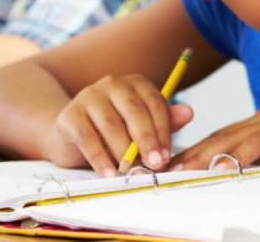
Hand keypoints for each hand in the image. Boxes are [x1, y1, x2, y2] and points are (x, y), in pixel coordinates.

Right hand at [45, 74, 193, 175]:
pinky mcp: (69, 116)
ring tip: (133, 173)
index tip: (167, 156)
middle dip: (147, 140)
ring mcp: (88, 97)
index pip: (155, 103)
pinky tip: (110, 175)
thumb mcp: (141, 126)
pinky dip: (100, 159)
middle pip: (134, 111)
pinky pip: (88, 139)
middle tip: (156, 165)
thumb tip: (189, 113)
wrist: (70, 136)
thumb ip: (164, 121)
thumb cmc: (115, 131)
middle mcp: (113, 84)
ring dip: (124, 153)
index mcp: (136, 83)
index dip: (163, 130)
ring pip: (111, 125)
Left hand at [167, 102, 259, 180]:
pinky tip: (219, 165)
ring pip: (231, 138)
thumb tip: (244, 179)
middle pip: (217, 137)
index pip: (220, 140)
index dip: (193, 153)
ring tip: (176, 171)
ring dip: (202, 155)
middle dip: (187, 154)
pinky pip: (257, 142)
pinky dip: (235, 153)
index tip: (168, 169)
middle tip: (158, 171)